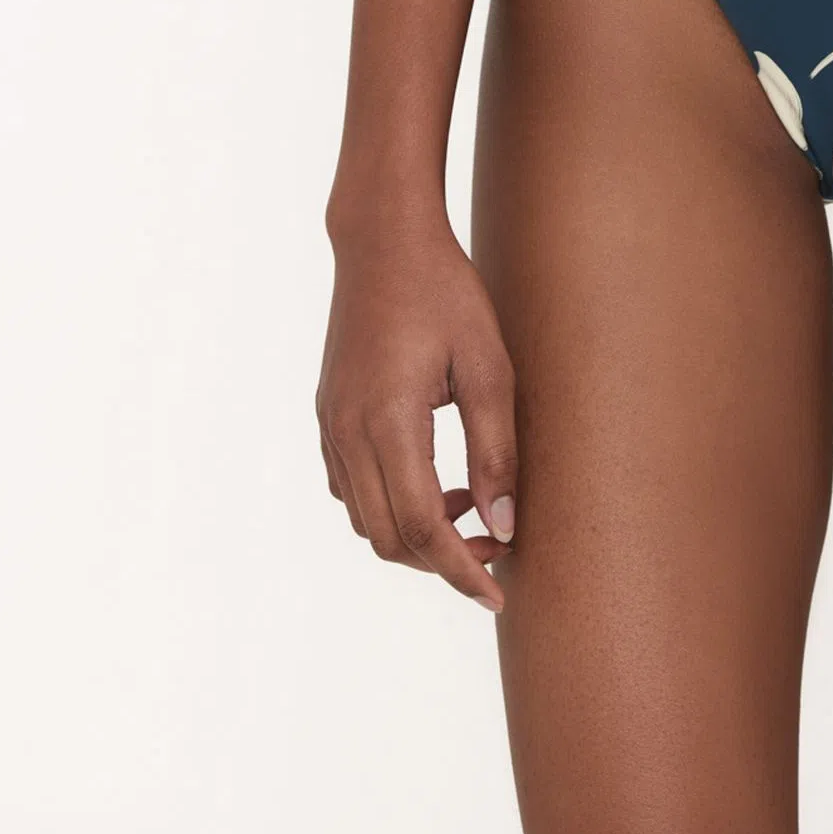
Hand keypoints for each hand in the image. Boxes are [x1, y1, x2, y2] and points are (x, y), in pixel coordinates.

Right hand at [316, 219, 517, 611]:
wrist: (383, 241)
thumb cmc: (446, 293)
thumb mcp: (488, 365)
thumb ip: (495, 450)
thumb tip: (504, 525)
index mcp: (388, 420)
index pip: (420, 527)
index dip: (461, 569)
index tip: (498, 593)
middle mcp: (348, 431)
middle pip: (388, 537)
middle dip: (442, 560)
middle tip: (495, 545)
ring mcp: (331, 425)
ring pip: (365, 520)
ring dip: (414, 535)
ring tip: (468, 508)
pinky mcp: (328, 415)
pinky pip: (351, 489)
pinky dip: (390, 506)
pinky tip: (432, 482)